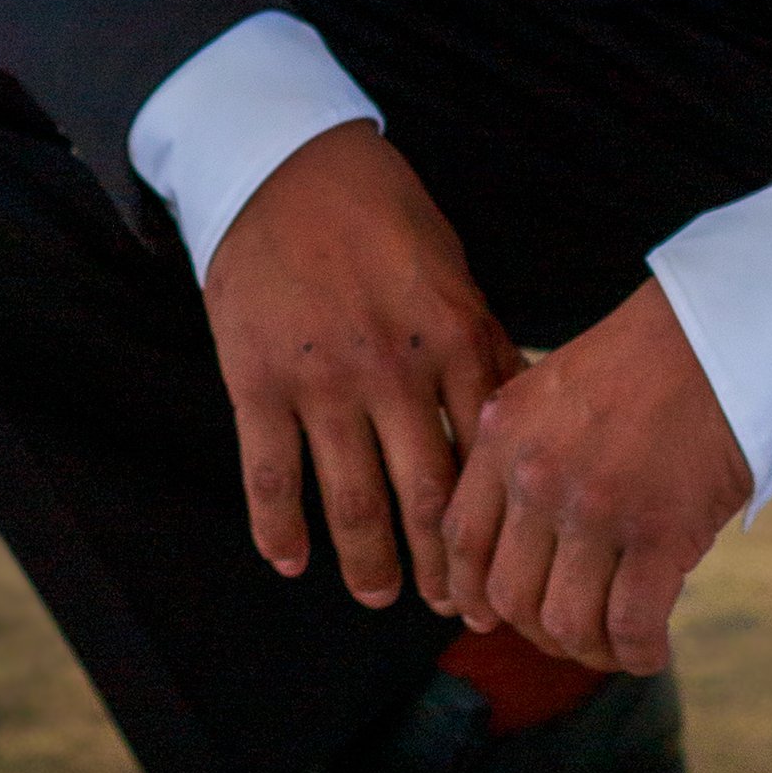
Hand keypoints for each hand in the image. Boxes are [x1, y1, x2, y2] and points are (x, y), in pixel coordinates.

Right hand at [202, 120, 524, 611]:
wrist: (281, 163)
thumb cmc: (379, 212)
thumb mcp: (451, 270)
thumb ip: (481, 347)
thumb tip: (515, 421)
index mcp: (452, 339)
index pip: (482, 460)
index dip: (492, 528)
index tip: (502, 568)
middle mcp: (392, 371)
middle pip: (424, 499)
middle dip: (441, 569)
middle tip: (451, 609)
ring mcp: (321, 382)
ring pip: (351, 503)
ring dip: (368, 565)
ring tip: (378, 597)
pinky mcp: (256, 382)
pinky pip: (270, 477)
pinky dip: (279, 530)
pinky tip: (291, 562)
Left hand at [440, 279, 752, 677]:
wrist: (715, 335)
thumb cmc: (639, 361)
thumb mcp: (546, 390)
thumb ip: (516, 454)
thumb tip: (505, 539)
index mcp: (503, 437)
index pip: (462, 540)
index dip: (469, 593)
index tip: (484, 617)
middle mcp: (538, 477)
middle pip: (510, 595)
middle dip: (535, 630)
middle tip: (568, 629)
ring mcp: (597, 508)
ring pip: (566, 623)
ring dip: (587, 651)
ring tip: (611, 644)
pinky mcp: (659, 533)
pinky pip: (631, 626)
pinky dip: (637, 655)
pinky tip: (649, 650)